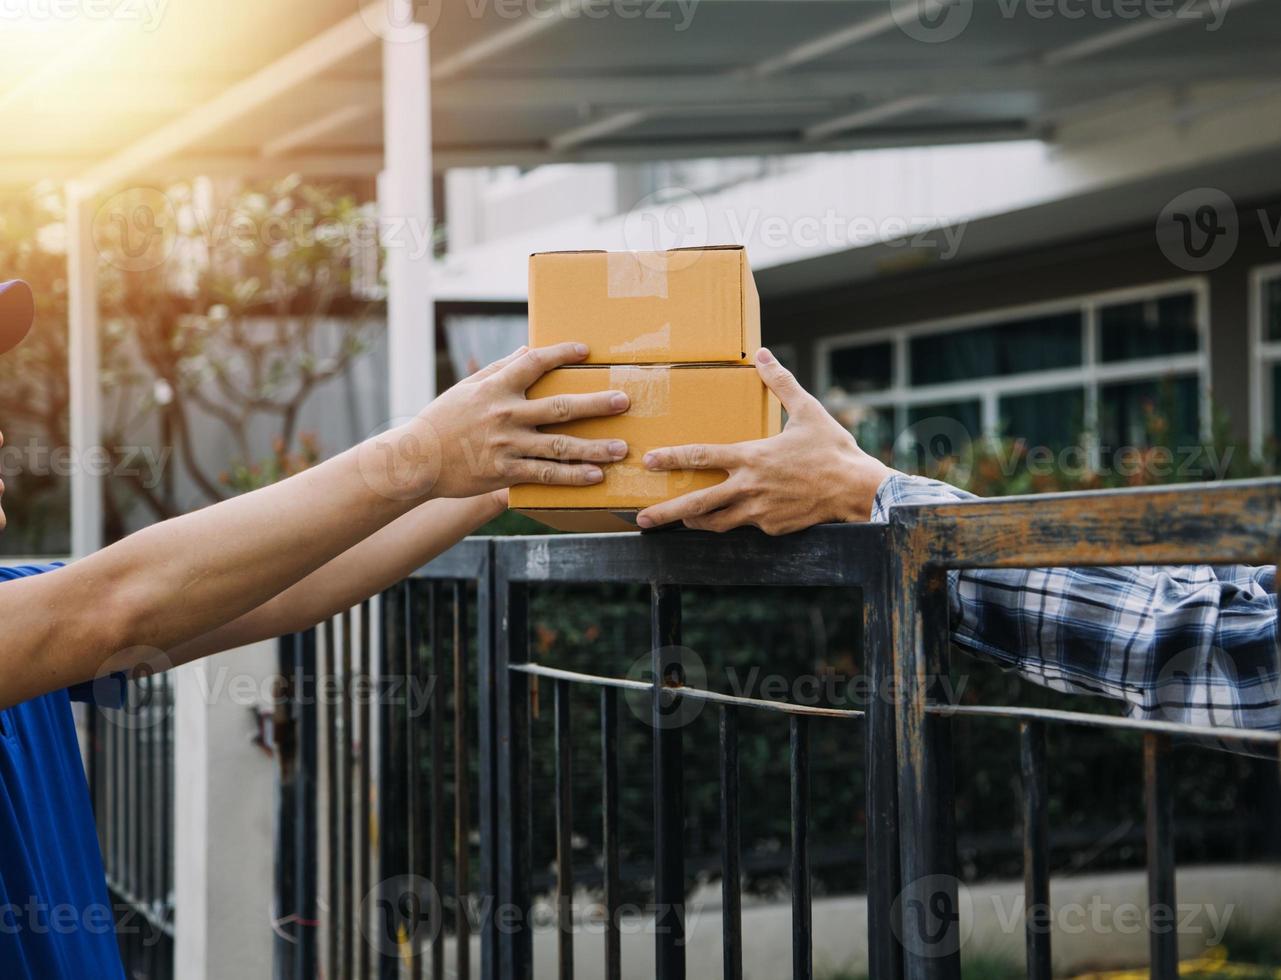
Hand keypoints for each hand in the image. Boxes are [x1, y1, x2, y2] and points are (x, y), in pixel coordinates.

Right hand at [385, 343, 630, 499]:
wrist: (417, 461)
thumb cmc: (442, 420)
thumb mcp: (466, 387)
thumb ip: (499, 368)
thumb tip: (527, 348)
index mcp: (496, 388)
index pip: (534, 363)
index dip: (562, 354)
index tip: (586, 351)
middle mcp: (505, 415)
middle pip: (560, 407)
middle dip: (596, 404)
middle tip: (624, 401)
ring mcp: (507, 445)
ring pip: (559, 445)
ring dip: (593, 447)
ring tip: (620, 448)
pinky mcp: (505, 472)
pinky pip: (545, 474)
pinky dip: (572, 475)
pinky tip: (595, 476)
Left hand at [635, 348, 896, 534]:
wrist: (858, 490)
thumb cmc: (833, 449)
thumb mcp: (807, 411)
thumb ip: (780, 383)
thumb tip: (764, 355)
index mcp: (752, 457)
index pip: (702, 457)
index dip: (672, 458)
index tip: (649, 462)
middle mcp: (749, 487)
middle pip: (697, 503)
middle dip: (666, 512)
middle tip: (642, 518)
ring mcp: (759, 512)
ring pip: (716, 523)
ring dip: (694, 522)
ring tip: (679, 522)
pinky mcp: (772, 528)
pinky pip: (746, 525)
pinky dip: (736, 521)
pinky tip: (732, 517)